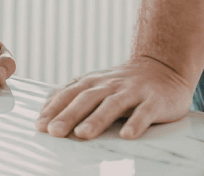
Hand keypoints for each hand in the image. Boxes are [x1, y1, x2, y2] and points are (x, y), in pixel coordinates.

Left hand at [36, 56, 193, 139]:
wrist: (163, 67)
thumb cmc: (123, 83)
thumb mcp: (96, 84)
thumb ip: (74, 95)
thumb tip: (46, 109)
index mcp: (93, 82)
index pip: (69, 94)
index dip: (54, 109)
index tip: (40, 125)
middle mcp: (110, 85)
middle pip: (86, 99)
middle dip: (68, 115)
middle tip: (54, 132)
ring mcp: (132, 92)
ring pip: (112, 105)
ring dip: (96, 120)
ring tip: (82, 134)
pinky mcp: (154, 101)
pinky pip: (144, 113)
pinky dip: (136, 124)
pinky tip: (127, 136)